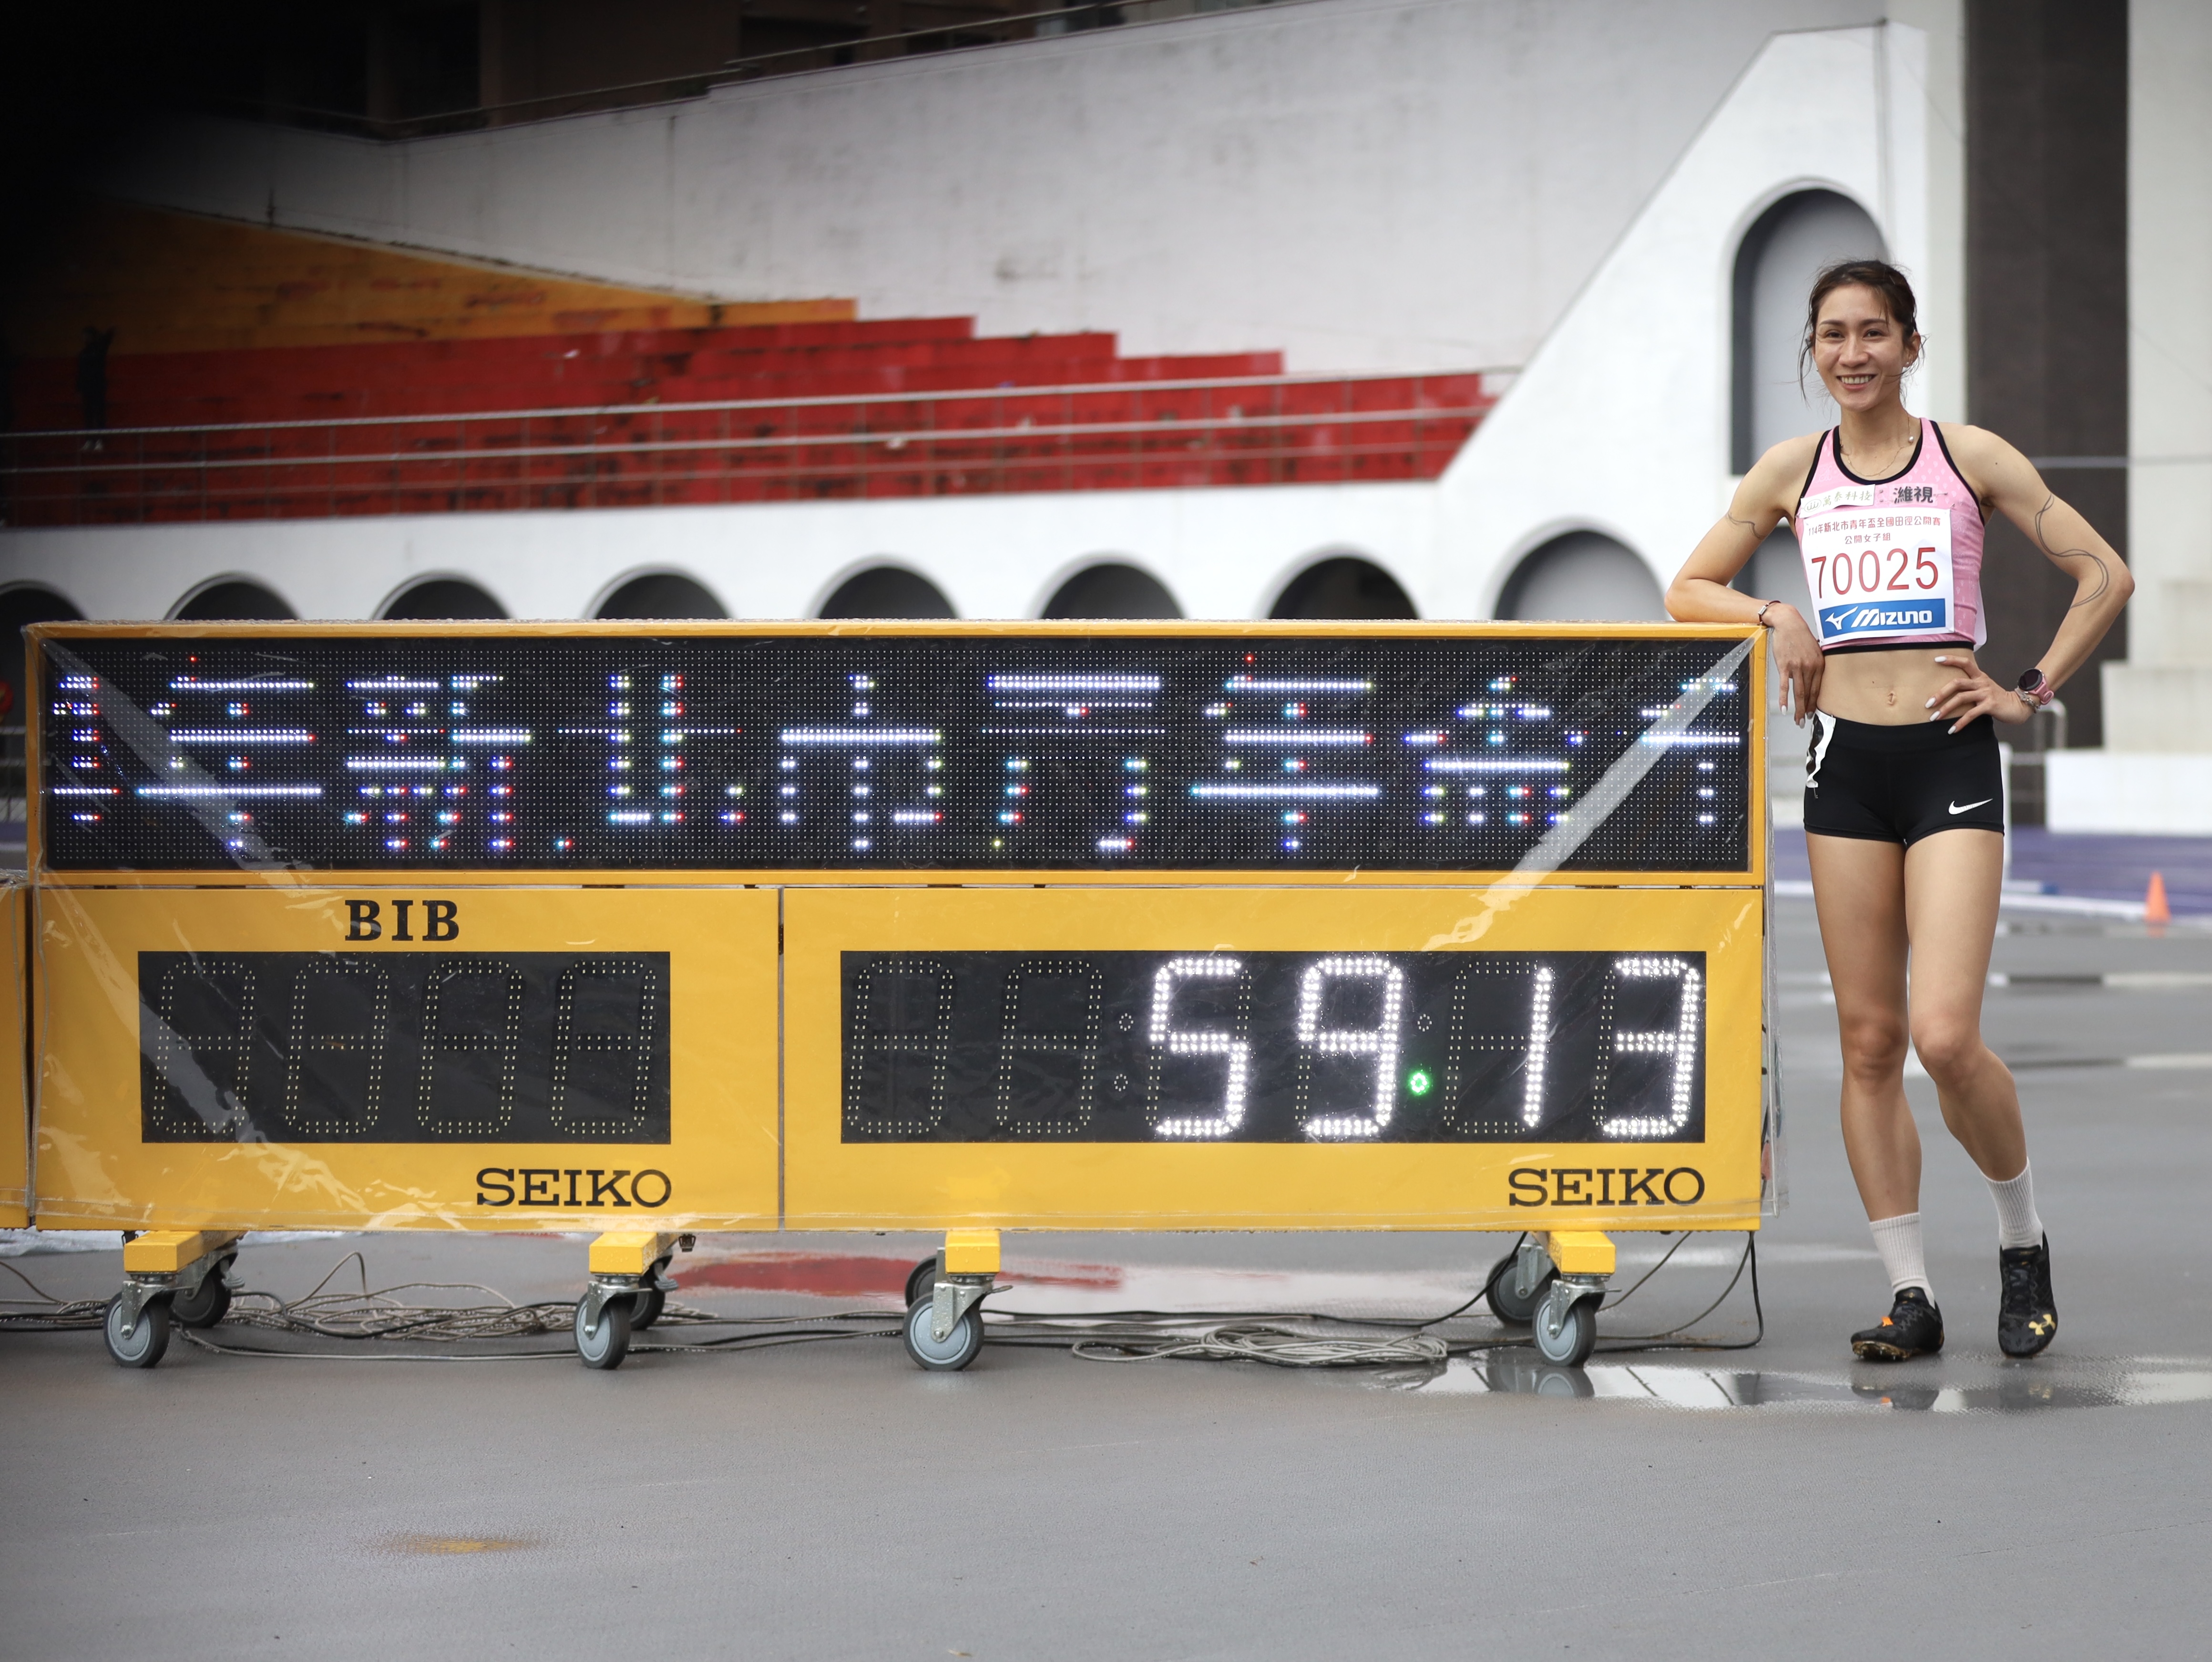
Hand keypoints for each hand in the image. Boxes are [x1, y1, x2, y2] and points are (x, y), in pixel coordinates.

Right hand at [1766, 605, 1822, 725]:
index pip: (1817, 689)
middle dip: (1806, 710)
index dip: (1814, 703)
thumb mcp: (1814, 649)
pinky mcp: (1785, 666)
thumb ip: (1814, 664)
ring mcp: (1797, 667)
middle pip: (1808, 693)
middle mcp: (1810, 667)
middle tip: (1803, 722)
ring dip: (1797, 709)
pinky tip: (1784, 709)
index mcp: (1819, 664)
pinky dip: (1784, 699)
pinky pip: (1785, 686)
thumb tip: (1811, 677)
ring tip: (1796, 719)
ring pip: (1798, 692)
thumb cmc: (1799, 635)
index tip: (1811, 713)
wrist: (1788, 623)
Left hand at [1927, 654, 2030, 731]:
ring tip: (1934, 718)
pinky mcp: (1990, 705)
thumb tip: (1947, 692)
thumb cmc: (1996, 698)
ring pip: (1961, 698)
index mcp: (1979, 676)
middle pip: (1957, 683)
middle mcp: (1981, 682)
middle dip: (1940, 693)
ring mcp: (1986, 693)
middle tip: (1927, 704)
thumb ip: (1969, 687)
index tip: (1936, 660)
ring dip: (1945, 709)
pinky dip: (1960, 723)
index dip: (1951, 659)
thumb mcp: (1983, 688)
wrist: (2018, 706)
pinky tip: (1952, 730)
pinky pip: (1971, 714)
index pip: (1965, 663)